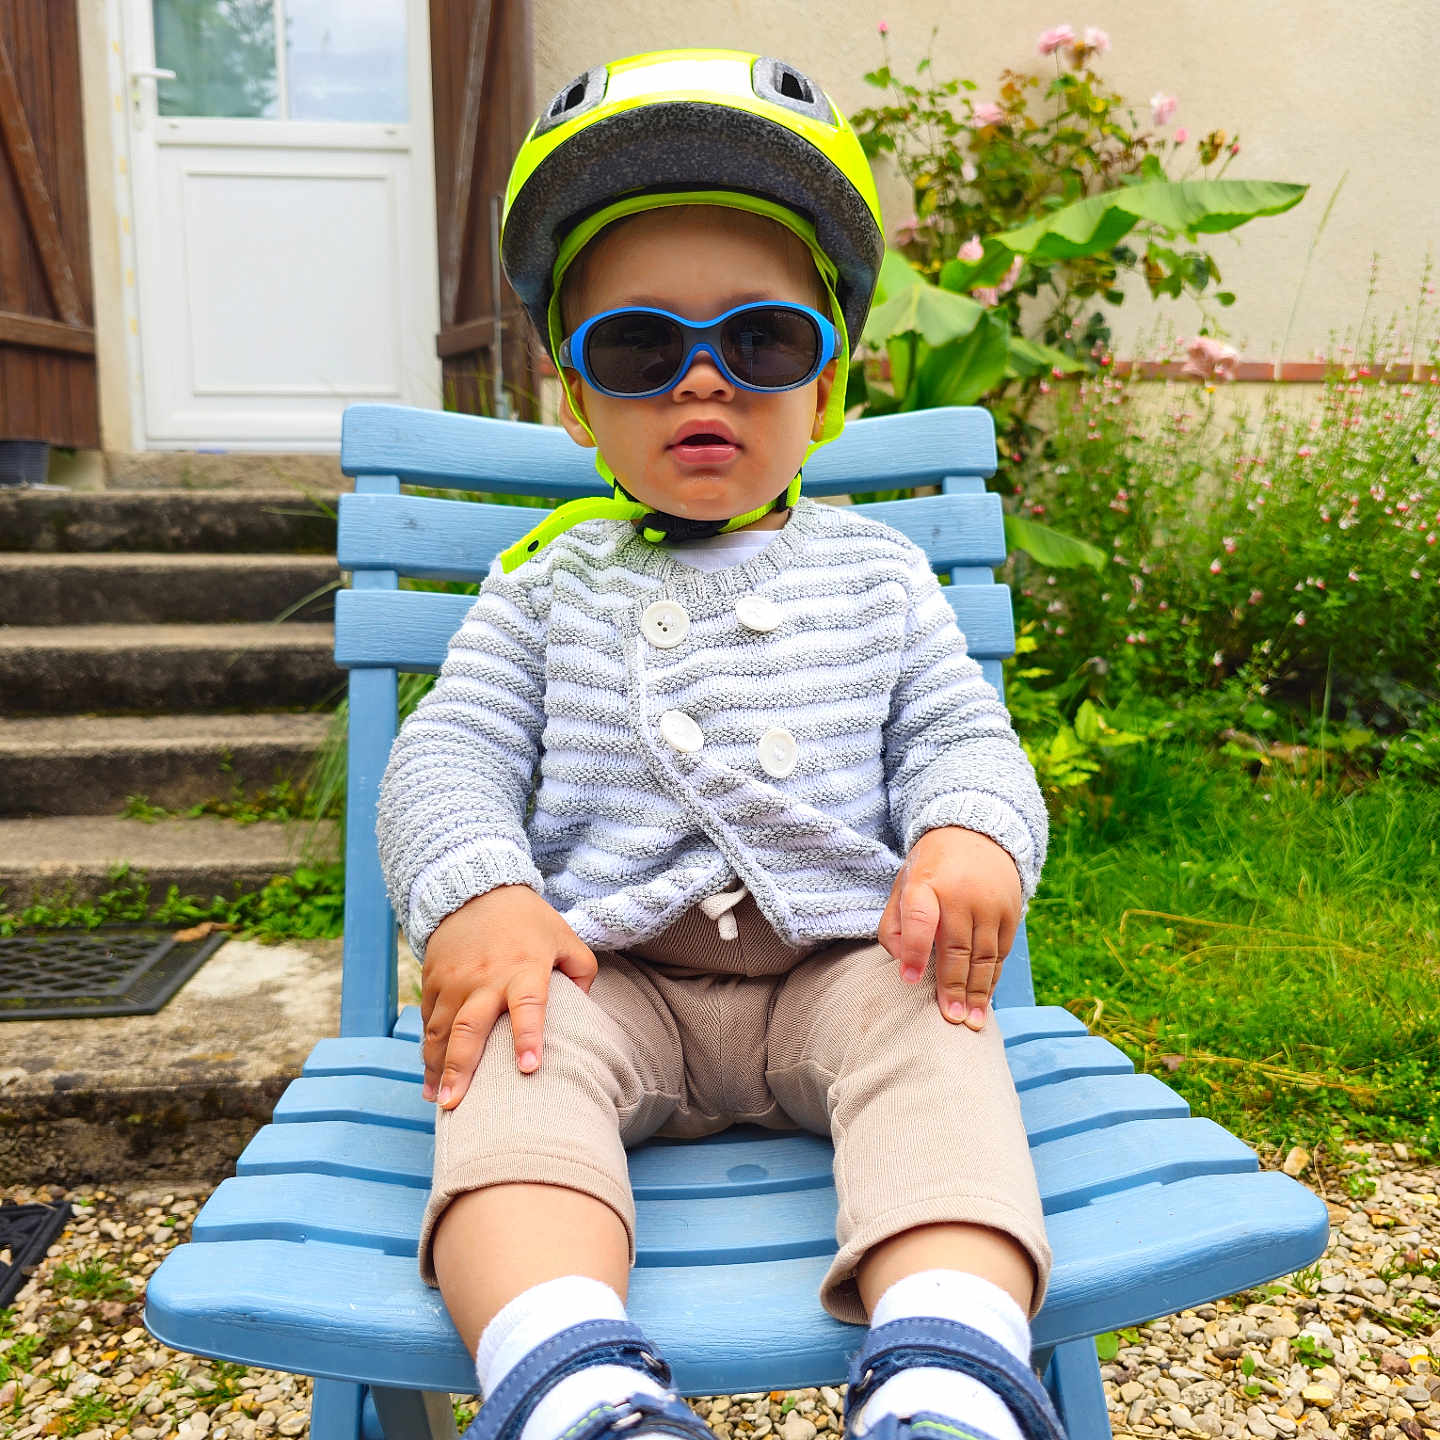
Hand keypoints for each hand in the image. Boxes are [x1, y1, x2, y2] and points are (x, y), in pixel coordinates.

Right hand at [419, 885, 597, 1108]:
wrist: (477, 890)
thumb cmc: (528, 921)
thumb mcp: (565, 937)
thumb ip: (583, 971)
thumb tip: (584, 1008)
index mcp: (524, 969)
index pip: (529, 1006)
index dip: (529, 1036)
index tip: (528, 1068)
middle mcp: (485, 978)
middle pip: (470, 1028)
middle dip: (460, 1069)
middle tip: (454, 1105)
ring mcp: (454, 981)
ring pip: (442, 1031)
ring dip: (438, 1068)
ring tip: (440, 1102)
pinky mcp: (433, 980)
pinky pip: (428, 1021)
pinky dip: (428, 1050)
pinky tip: (430, 1076)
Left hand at [878, 827, 1021, 1029]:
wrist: (976, 833)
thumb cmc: (930, 869)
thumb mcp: (903, 884)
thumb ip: (894, 923)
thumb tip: (900, 963)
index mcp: (926, 883)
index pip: (920, 919)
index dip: (913, 951)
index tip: (907, 980)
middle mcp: (961, 894)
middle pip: (957, 947)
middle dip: (953, 987)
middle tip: (949, 1019)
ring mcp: (990, 903)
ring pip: (984, 956)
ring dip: (978, 992)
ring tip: (971, 1022)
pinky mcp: (1011, 912)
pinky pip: (1002, 952)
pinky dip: (993, 978)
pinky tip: (985, 1000)